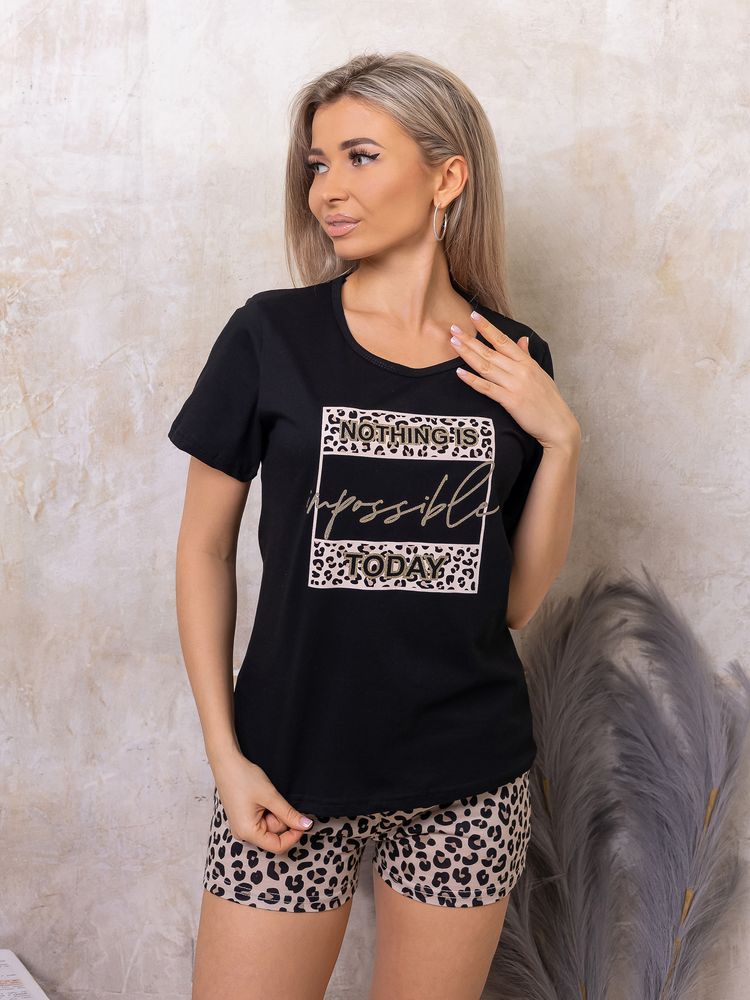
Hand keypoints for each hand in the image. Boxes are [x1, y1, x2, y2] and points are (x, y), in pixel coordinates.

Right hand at [211, 751, 314, 853]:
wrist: (226, 763)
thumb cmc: (244, 778)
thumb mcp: (271, 796)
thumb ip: (289, 814)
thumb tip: (306, 826)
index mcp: (247, 832)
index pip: (277, 846)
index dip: (294, 836)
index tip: (304, 822)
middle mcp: (243, 834)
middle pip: (274, 835)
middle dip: (281, 818)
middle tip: (276, 800)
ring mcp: (242, 826)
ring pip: (270, 826)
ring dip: (274, 812)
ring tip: (266, 796)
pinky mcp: (243, 819)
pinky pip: (262, 820)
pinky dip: (268, 810)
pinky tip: (262, 798)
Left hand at [451, 312, 579, 451]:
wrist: (557, 424)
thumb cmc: (549, 401)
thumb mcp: (540, 373)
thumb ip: (527, 356)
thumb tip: (523, 339)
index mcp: (526, 362)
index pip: (503, 340)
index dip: (487, 327)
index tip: (474, 315)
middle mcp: (520, 370)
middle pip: (490, 351)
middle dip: (470, 339)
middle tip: (453, 328)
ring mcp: (515, 385)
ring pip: (486, 366)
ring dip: (468, 354)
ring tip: (453, 343)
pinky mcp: (510, 401)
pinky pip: (487, 388)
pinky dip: (472, 380)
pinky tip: (460, 373)